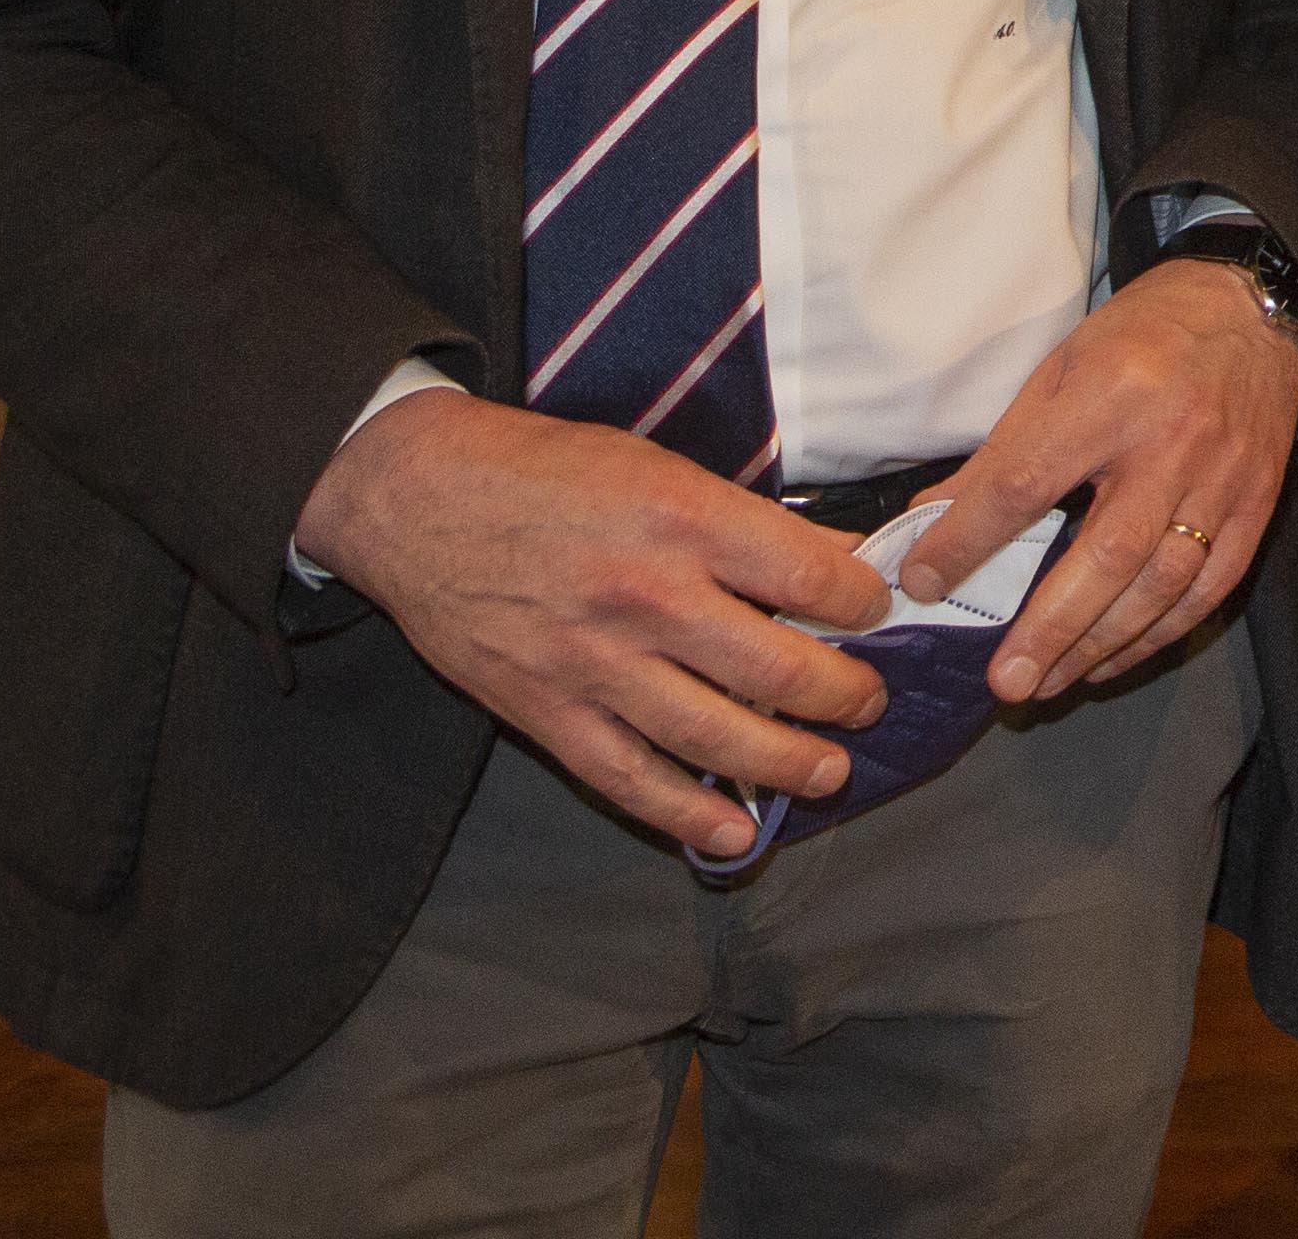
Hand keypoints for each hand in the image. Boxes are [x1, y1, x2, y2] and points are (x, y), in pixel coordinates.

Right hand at [289, 392, 894, 860]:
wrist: (417, 498)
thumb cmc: (547, 470)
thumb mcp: (658, 466)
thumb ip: (742, 521)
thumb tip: (836, 558)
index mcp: (683, 520)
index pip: (810, 576)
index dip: (863, 602)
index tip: (880, 611)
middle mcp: (646, 597)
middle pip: (777, 669)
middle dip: (843, 694)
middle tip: (870, 702)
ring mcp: (594, 663)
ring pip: (715, 736)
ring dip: (787, 763)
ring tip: (830, 773)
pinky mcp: (546, 712)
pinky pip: (629, 779)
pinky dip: (687, 813)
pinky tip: (734, 831)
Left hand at [903, 260, 1297, 706]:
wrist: (1253, 310)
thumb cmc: (1143, 334)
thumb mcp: (1060, 369)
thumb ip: (1003, 452)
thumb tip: (933, 521)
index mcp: (1112, 393)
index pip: (1026, 482)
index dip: (968, 540)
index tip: (922, 582)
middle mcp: (1173, 440)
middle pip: (1108, 553)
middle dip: (1052, 626)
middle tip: (1005, 683)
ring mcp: (1223, 477)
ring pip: (1162, 583)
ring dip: (1101, 644)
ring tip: (1048, 683)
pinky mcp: (1258, 504)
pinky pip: (1210, 588)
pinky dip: (1159, 634)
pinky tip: (1113, 659)